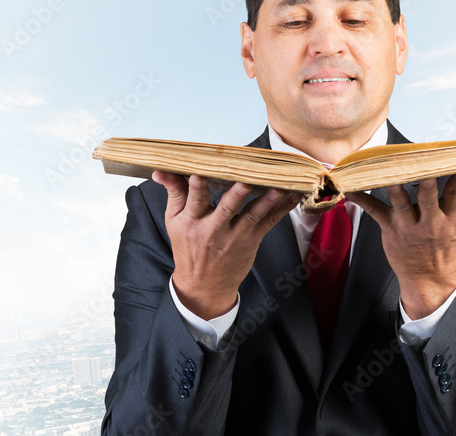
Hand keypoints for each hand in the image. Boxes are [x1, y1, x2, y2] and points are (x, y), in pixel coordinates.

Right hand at [152, 171, 300, 319]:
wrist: (204, 284)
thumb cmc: (188, 247)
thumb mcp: (173, 221)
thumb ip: (174, 193)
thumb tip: (161, 170)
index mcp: (191, 221)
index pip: (193, 201)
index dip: (197, 188)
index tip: (199, 175)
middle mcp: (213, 229)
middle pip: (226, 209)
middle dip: (235, 196)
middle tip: (244, 183)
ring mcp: (235, 236)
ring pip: (252, 215)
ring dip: (266, 201)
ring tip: (278, 189)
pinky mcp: (251, 240)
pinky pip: (269, 222)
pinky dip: (282, 209)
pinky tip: (293, 195)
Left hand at [346, 167, 455, 318]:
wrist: (430, 278)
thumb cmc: (449, 243)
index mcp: (453, 218)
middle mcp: (431, 222)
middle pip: (427, 196)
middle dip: (426, 181)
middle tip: (423, 166)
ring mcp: (409, 226)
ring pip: (400, 202)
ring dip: (393, 187)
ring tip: (386, 171)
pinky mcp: (391, 228)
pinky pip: (374, 211)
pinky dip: (361, 199)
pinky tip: (350, 188)